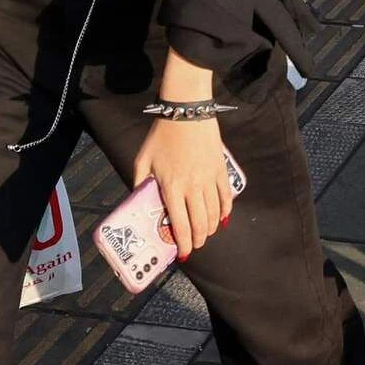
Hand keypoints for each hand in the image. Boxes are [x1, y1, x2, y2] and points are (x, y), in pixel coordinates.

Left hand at [134, 116, 233, 259]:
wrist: (186, 111)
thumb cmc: (162, 135)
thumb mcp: (143, 159)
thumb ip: (140, 182)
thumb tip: (138, 198)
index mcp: (171, 186)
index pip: (179, 224)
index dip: (183, 243)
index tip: (184, 253)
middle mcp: (192, 187)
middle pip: (200, 223)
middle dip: (199, 240)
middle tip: (195, 245)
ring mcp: (209, 179)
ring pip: (215, 213)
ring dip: (211, 228)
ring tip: (206, 234)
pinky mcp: (221, 170)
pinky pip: (226, 197)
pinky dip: (225, 211)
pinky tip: (222, 218)